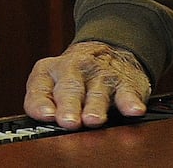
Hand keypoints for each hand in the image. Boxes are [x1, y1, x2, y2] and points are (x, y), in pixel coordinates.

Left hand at [23, 40, 150, 128]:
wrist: (109, 50)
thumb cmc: (74, 77)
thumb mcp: (52, 84)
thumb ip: (44, 102)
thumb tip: (43, 121)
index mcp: (49, 71)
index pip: (40, 87)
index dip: (41, 102)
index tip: (46, 115)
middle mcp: (73, 70)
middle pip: (69, 88)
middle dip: (68, 106)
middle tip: (68, 122)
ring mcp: (101, 75)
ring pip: (97, 92)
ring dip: (95, 107)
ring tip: (93, 120)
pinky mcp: (126, 83)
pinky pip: (128, 92)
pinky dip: (130, 101)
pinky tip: (133, 110)